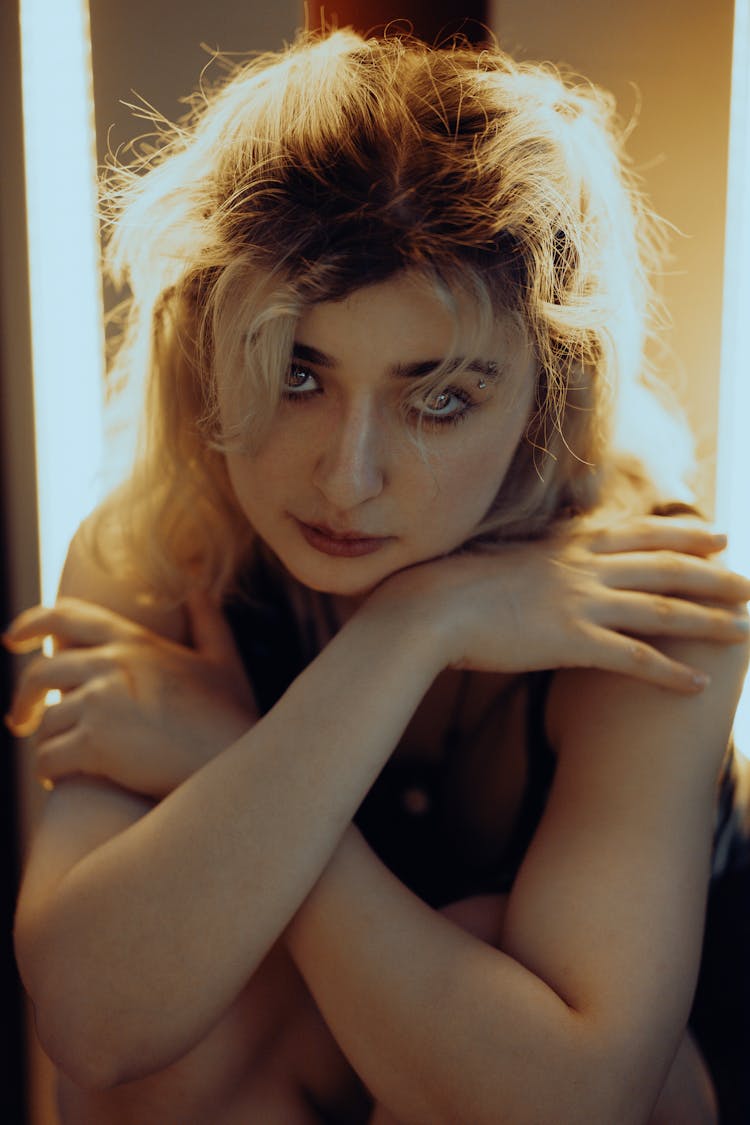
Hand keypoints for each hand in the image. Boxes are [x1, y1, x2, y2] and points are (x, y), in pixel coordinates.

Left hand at [3, 593, 257, 795]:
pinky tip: (62, 780)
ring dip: (47, 744)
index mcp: (135, 642)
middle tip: (20, 719)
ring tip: (60, 762)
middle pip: (39, 672)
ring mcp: (101, 702)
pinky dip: (49, 772)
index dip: (31, 621)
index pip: (66, 616)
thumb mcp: (223, 660)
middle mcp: (111, 665)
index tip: (11, 637)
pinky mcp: (96, 743)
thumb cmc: (232, 716)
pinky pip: (48, 758)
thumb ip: (207, 621)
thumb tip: (198, 590)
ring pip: (44, 722)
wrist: (235, 764)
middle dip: (23, 699)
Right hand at [368, 517, 749, 691]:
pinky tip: (698, 684)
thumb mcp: (503, 553)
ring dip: (707, 620)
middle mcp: (583, 567)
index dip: (683, 532)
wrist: (430, 607)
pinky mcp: (571, 640)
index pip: (640, 533)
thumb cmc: (455, 584)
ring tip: (746, 629)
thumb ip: (536, 549)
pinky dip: (669, 672)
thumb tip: (545, 544)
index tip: (716, 532)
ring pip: (660, 609)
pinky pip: (633, 658)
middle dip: (712, 574)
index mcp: (567, 544)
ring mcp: (580, 602)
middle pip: (663, 567)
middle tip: (749, 580)